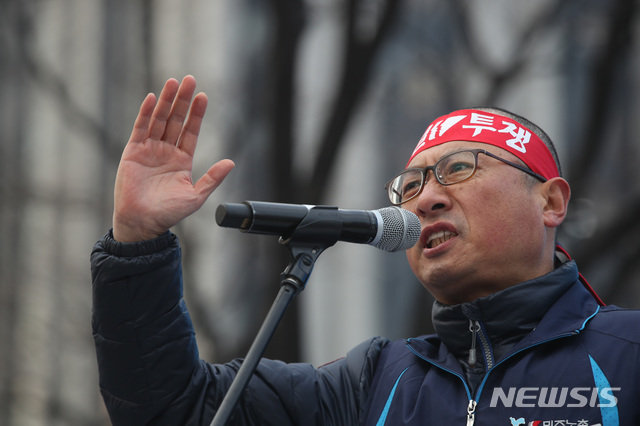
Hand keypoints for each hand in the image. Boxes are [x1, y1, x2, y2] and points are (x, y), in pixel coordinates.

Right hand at [112, 75, 234, 241]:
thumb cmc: (169, 213)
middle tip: (189, 79)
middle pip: (176, 120)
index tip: (203, 96)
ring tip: (173, 82)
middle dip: (183, 100)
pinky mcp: (133, 151)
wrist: (143, 222)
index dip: (196, 114)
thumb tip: (231, 162)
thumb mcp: (196, 195)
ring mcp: (149, 149)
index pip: (191, 131)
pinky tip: (152, 99)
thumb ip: (213, 178)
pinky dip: (146, 113)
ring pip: (159, 120)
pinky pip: (140, 128)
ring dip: (166, 101)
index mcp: (182, 160)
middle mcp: (166, 151)